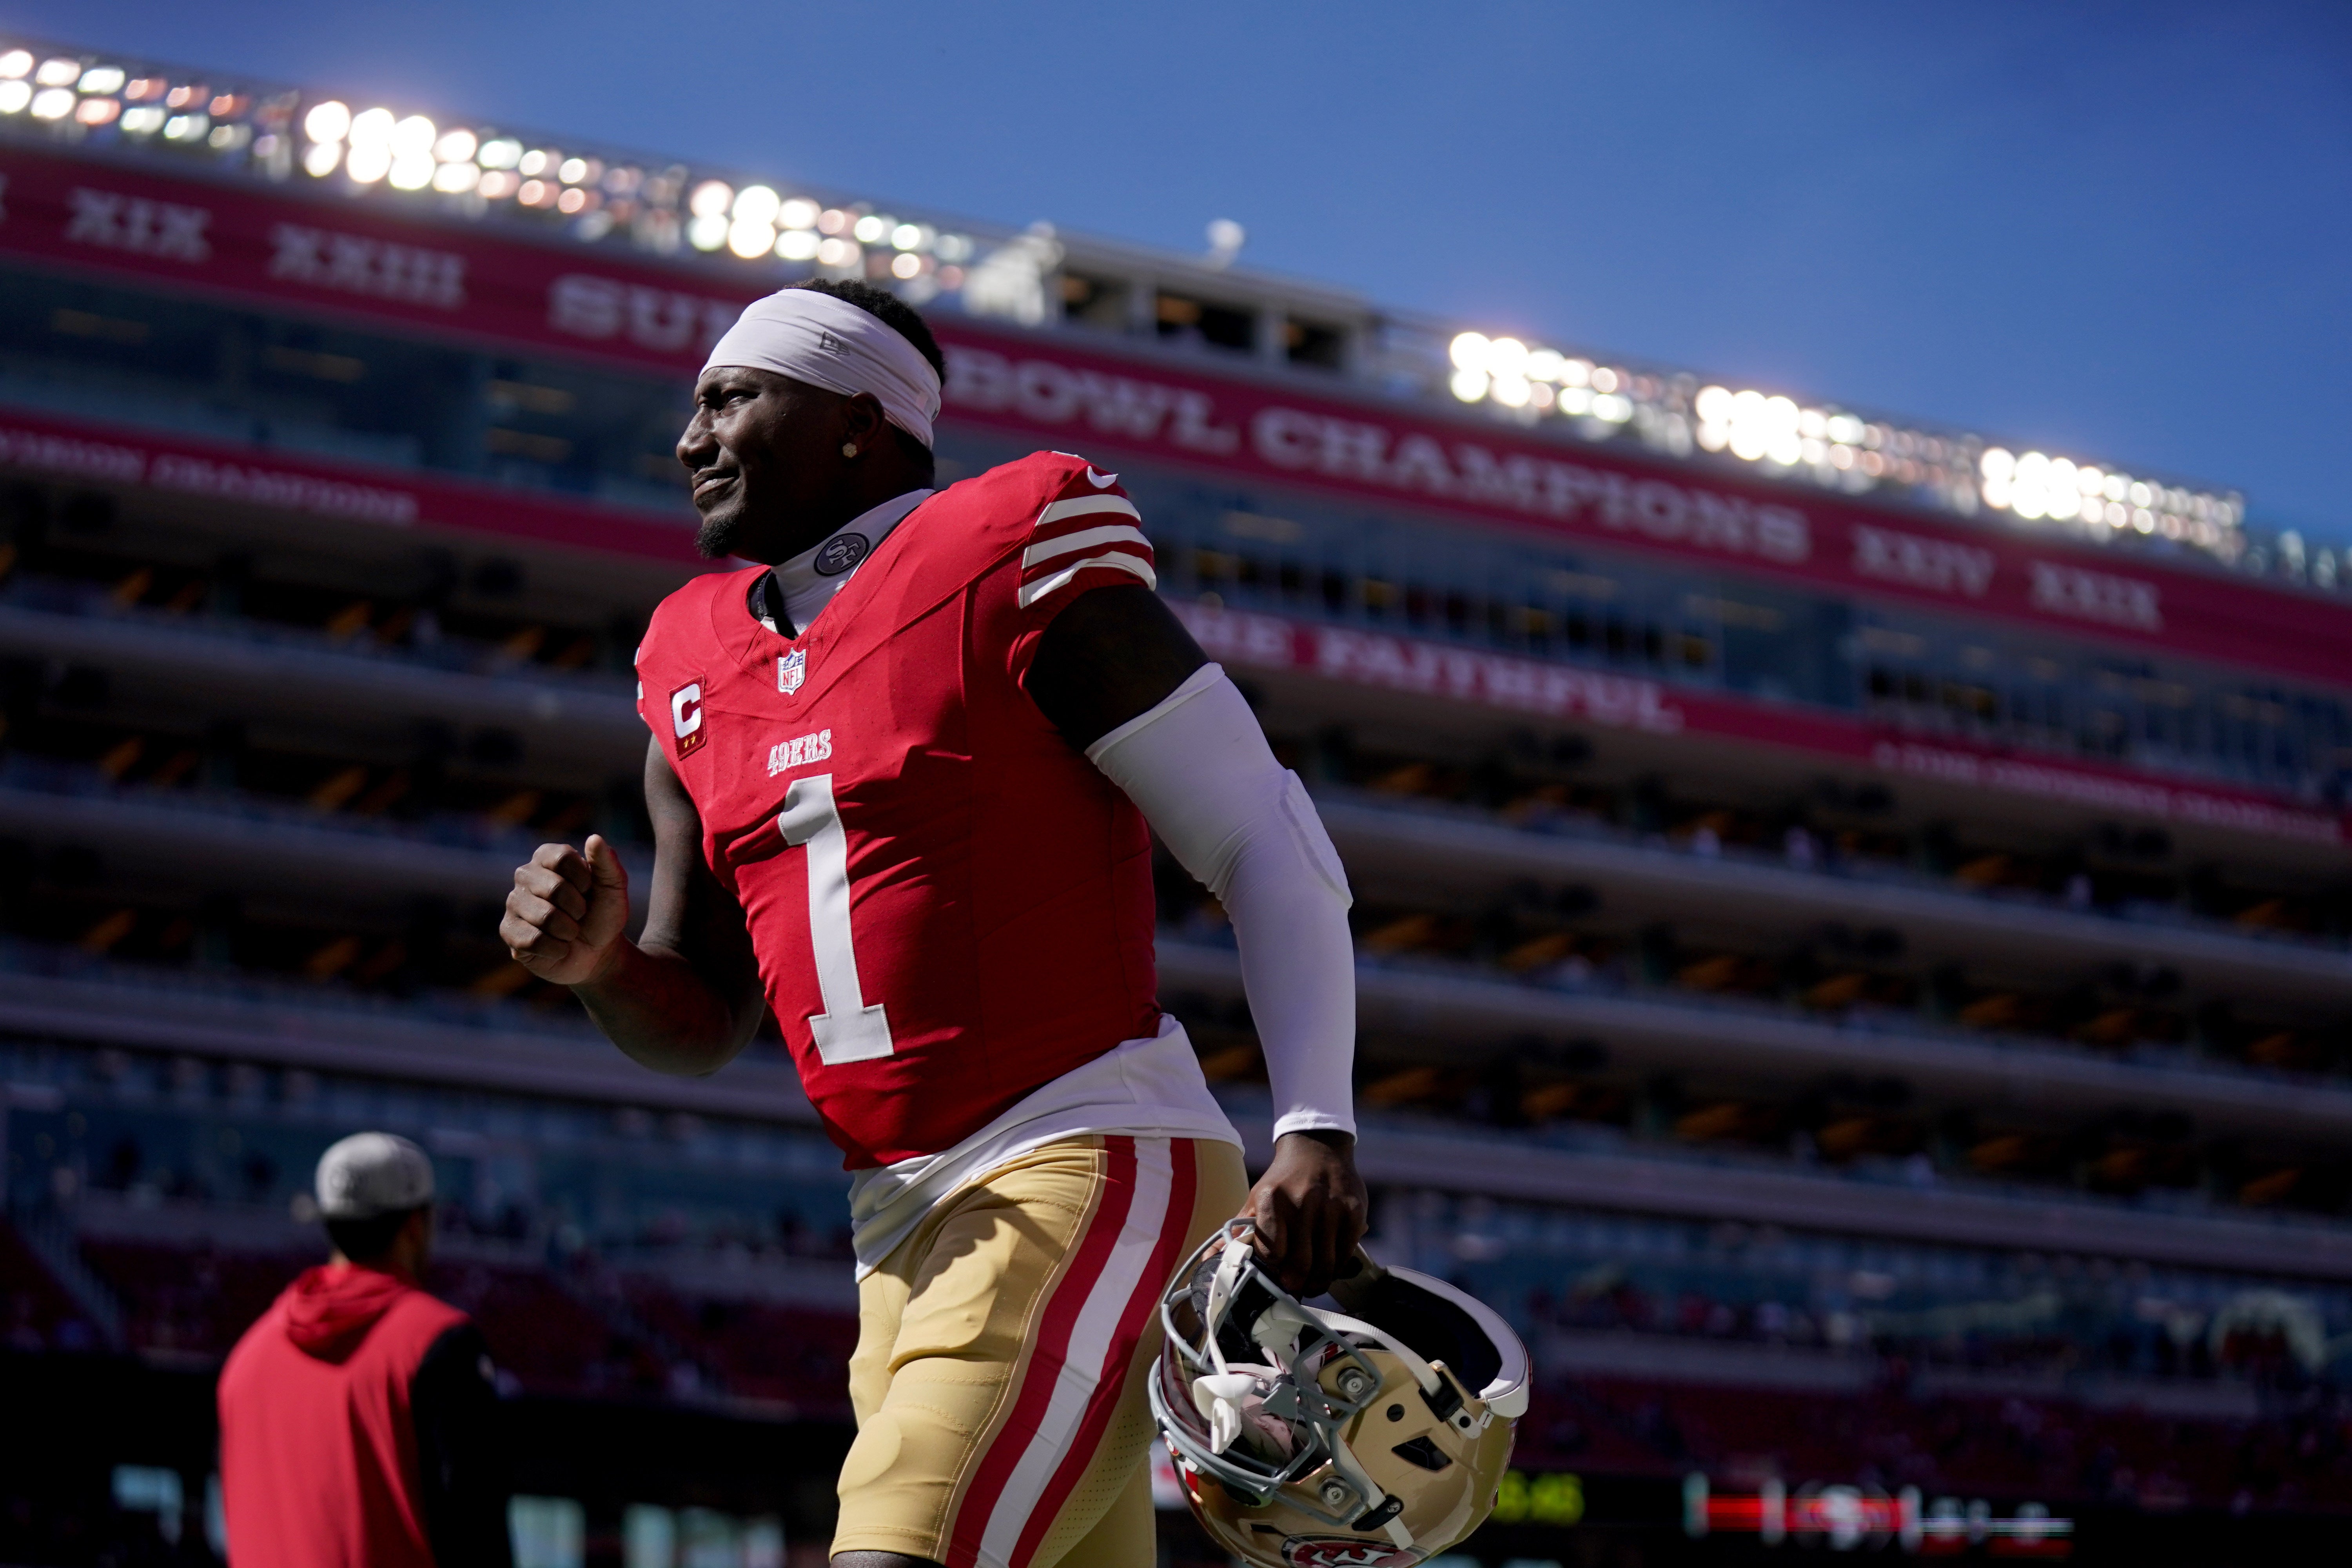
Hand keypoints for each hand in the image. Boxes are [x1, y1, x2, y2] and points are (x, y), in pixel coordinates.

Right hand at [499, 835, 629, 985]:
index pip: (562, 857)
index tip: (590, 890)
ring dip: (569, 930)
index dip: (584, 879)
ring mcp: (513, 903)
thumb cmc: (603, 914)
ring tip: (570, 931)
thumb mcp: (614, 887)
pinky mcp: (508, 931)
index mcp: (547, 857)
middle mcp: (525, 875)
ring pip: (544, 917)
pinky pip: (532, 940)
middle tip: (581, 915)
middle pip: (554, 888)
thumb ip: (607, 862)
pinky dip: (557, 948)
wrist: (598, 952)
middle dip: (578, 908)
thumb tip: (594, 838)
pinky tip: (559, 947)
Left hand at [1241, 1130, 1367, 1297]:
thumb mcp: (1255, 1200)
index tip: (1271, 1277)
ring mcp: (1331, 1207)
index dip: (1271, 1270)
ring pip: (1325, 1264)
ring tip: (1311, 1285)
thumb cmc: (1283, 1182)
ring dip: (1317, 1283)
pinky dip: (1337, 1267)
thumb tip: (1208, 1262)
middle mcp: (1303, 1201)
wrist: (1318, 1148)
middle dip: (1295, 1285)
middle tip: (1294, 1290)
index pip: (1271, 1252)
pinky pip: (1345, 1253)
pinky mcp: (1354, 1211)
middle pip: (1300, 1264)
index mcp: (1271, 1199)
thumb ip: (1235, 1232)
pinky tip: (1329, 1265)